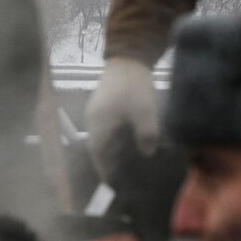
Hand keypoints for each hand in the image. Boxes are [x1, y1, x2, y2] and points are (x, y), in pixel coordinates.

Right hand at [85, 57, 159, 179]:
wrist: (128, 57)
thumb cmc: (134, 86)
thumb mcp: (145, 112)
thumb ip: (146, 135)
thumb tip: (147, 153)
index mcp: (99, 125)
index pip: (97, 156)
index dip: (104, 171)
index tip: (112, 184)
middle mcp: (92, 120)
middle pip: (97, 148)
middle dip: (109, 162)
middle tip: (124, 174)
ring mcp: (96, 110)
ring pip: (101, 137)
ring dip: (112, 148)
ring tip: (128, 159)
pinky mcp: (102, 103)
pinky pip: (105, 127)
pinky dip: (114, 136)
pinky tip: (129, 138)